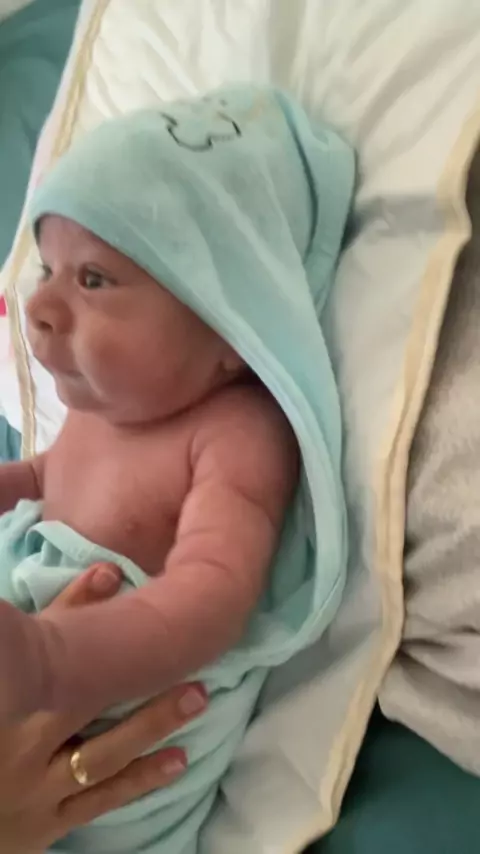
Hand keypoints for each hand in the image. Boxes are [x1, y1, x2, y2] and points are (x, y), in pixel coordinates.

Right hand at [0, 565, 207, 853]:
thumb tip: (109, 573)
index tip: (131, 594)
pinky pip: (100, 799)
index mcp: (14, 699)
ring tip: (198, 699)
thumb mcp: (17, 661)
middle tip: (192, 657)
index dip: (85, 620)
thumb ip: (59, 618)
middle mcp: (21, 743)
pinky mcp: (45, 823)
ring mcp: (34, 788)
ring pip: (104, 755)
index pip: (52, 653)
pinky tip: (180, 761)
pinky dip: (141, 780)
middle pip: (88, 702)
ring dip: (154, 725)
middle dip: (141, 681)